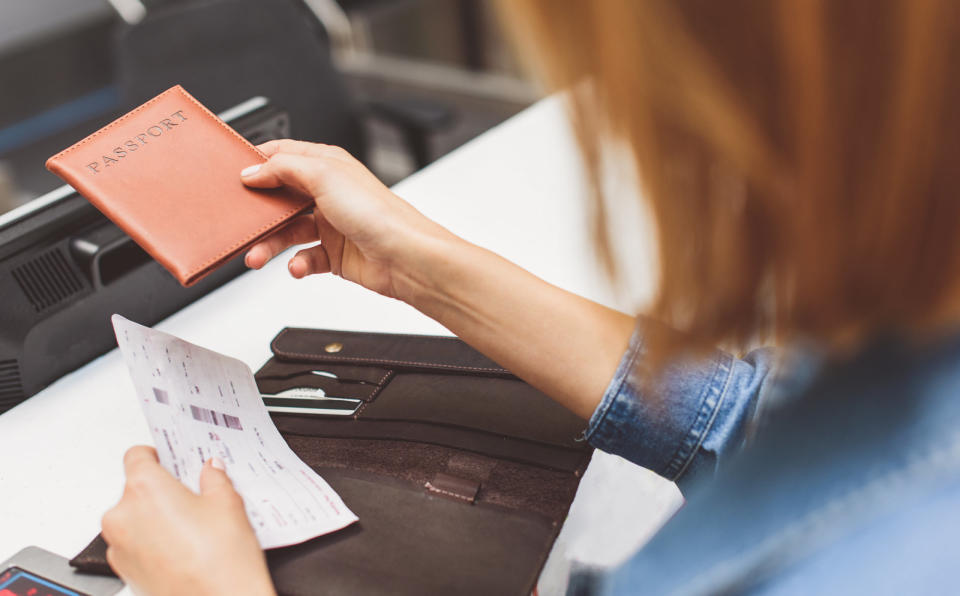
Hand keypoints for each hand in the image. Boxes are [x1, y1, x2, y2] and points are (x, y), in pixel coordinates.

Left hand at [101, 447, 274, 595]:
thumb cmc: (220, 560)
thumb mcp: (227, 504)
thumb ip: (214, 479)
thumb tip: (210, 471)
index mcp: (144, 489)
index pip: (136, 455)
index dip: (156, 454)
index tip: (170, 459)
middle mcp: (122, 516)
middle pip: (134, 489)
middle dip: (161, 490)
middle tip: (192, 497)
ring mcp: (118, 546)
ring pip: (133, 519)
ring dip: (155, 518)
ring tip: (192, 528)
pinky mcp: (123, 571)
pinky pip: (134, 545)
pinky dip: (152, 542)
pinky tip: (184, 549)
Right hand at [241, 140, 453, 299]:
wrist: (406, 257)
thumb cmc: (378, 213)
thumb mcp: (324, 175)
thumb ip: (283, 168)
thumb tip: (253, 170)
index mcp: (328, 165)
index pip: (284, 156)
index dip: (259, 163)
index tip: (235, 176)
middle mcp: (329, 193)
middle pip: (280, 198)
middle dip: (259, 214)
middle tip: (242, 225)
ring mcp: (332, 224)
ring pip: (288, 232)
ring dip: (270, 245)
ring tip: (257, 256)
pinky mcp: (335, 254)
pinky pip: (305, 258)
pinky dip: (297, 264)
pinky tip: (298, 267)